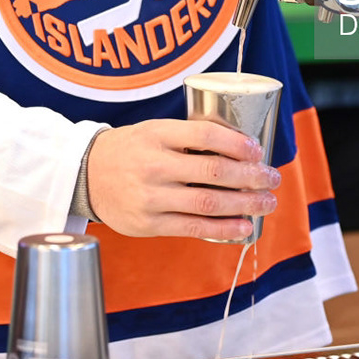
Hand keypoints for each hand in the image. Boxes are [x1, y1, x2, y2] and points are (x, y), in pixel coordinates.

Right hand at [83, 119, 279, 239]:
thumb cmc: (130, 150)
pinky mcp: (149, 224)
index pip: (205, 134)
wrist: (85, 175)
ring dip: (245, 204)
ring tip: (267, 203)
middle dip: (251, 176)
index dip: (237, 143)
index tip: (258, 150)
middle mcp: (153, 165)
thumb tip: (240, 149)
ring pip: (208, 202)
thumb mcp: (153, 131)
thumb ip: (188, 138)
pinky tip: (244, 226)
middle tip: (273, 177)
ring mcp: (150, 197)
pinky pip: (194, 228)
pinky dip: (224, 228)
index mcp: (156, 134)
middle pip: (213, 171)